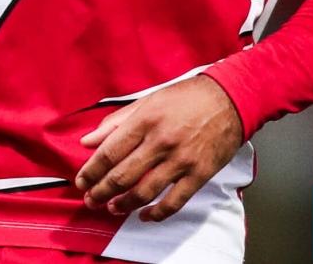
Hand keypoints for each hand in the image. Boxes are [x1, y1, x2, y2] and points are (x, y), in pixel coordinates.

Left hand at [75, 75, 243, 221]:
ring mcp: (181, 159)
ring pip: (144, 192)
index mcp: (145, 119)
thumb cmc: (187, 97)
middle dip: (101, 192)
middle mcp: (161, 141)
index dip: (91, 171)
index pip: (109, 152)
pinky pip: (174, 201)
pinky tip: (144, 215)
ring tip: (111, 208)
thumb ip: (116, 122)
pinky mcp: (199, 173)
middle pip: (122, 175)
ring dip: (123, 205)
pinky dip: (156, 213)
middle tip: (90, 200)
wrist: (230, 98)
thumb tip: (88, 141)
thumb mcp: (147, 100)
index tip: (81, 181)